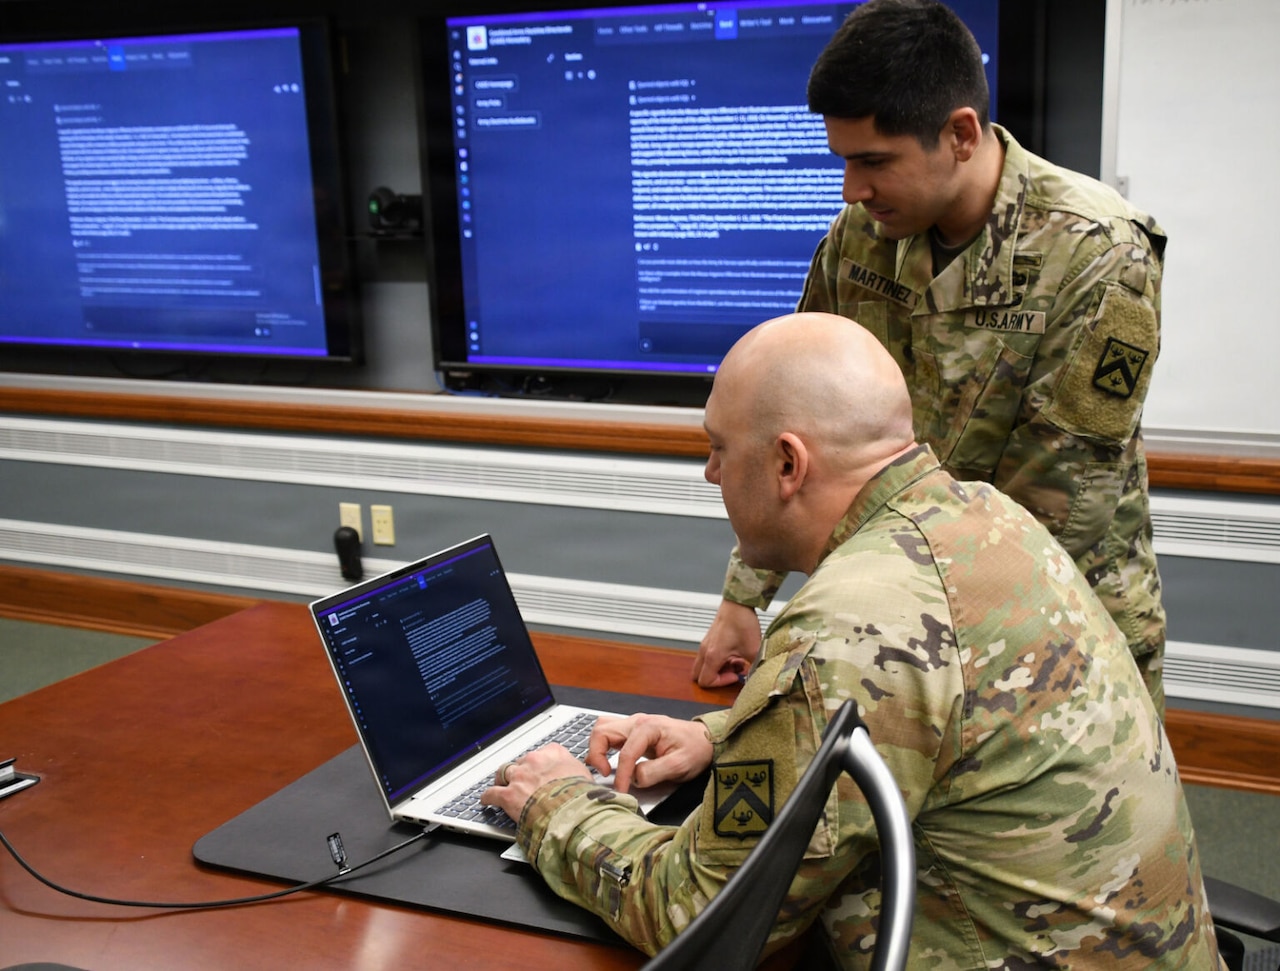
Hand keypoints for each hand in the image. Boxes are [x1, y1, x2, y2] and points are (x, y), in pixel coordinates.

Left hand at [480, 743, 591, 818]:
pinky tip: (486, 800)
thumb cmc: (581, 798)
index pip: (543, 752)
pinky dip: (488, 797)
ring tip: (501, 784)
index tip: (541, 769)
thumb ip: (576, 774)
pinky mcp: (508, 795)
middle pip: (522, 762)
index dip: (540, 764)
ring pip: (504, 772)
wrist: (571, 813)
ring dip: (502, 779)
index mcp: (554, 753)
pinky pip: (492, 793)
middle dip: (522, 772)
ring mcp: (519, 777)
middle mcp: (534, 761)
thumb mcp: (586, 778)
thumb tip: (581, 780)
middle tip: (524, 781)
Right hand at [585, 713, 713, 793]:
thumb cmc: (695, 750)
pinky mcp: (632, 731)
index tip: (622, 791)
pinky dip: (603, 746)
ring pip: (602, 729)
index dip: (621, 775)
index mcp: (649, 727)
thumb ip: (654, 772)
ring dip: (597, 748)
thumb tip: (633, 778)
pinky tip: (609, 761)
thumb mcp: (680, 765)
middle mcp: (637, 721)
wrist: (706, 740)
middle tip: (605, 774)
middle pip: (602, 731)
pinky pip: (609, 733)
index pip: (626, 753)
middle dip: (597, 754)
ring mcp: (633, 724)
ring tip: (604, 768)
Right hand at [692, 599, 761, 686]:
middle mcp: (705, 651)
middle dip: (716, 678)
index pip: (705, 681)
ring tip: (736, 662)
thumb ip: (754, 666)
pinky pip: (708, 656)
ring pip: (704, 666)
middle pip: (698, 675)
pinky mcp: (709, 639)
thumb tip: (758, 676)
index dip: (721, 683)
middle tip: (732, 672)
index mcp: (712, 656)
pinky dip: (719, 660)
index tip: (736, 676)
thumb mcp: (754, 649)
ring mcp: (705, 644)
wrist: (738, 603)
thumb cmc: (742, 622)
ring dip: (719, 668)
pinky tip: (734, 654)